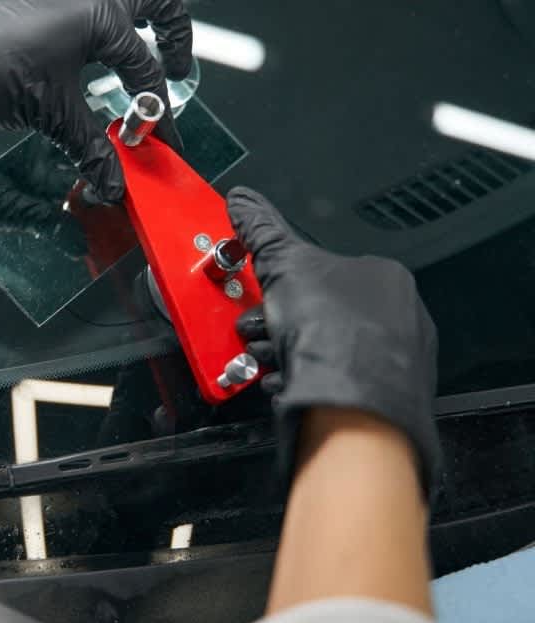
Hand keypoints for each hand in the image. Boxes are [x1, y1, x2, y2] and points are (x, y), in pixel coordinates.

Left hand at [0, 0, 192, 201]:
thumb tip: (114, 177)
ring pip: (119, 4)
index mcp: (99, 12)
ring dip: (135, 29)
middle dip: (174, 32)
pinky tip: (92, 68)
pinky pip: (85, 14)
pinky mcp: (38, 5)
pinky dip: (99, 37)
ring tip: (139, 63)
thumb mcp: (52, 115)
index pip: (145, 66)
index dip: (158, 108)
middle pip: (155, 1)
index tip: (161, 135)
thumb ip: (93, 146)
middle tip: (178, 65)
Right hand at [227, 187, 441, 495]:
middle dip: (281, 323)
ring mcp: (390, 360)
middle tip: (264, 329)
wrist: (350, 401)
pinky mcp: (378, 397)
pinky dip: (304, 380)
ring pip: (323, 349)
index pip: (324, 271)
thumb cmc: (336, 333)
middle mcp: (396, 316)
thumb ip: (261, 231)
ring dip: (286, 353)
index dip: (284, 285)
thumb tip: (243, 203)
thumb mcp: (284, 266)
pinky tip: (291, 380)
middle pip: (319, 312)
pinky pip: (331, 382)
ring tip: (274, 358)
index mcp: (384, 277)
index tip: (266, 296)